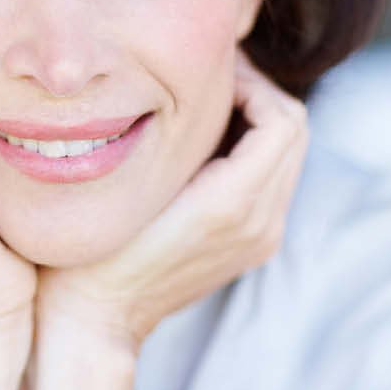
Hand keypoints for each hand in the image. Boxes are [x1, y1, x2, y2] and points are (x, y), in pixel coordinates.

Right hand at [33, 49, 309, 353]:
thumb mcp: (133, 181)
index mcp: (232, 203)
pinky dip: (256, 151)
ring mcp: (261, 239)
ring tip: (211, 105)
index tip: (212, 70)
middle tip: (215, 78)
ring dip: (260, 121)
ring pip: (290, 155)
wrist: (96, 318)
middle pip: (296, 131)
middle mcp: (260, 223)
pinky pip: (275, 181)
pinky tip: (209, 144)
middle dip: (262, 94)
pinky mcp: (254, 248)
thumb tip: (201, 80)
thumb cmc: (95, 245)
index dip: (254, 82)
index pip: (281, 118)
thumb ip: (177, 134)